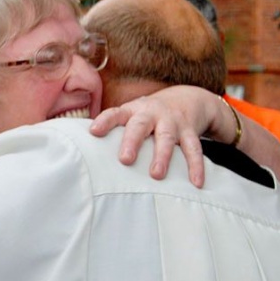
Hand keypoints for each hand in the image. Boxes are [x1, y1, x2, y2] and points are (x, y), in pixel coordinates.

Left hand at [90, 86, 218, 187]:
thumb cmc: (148, 115)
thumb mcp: (131, 115)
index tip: (93, 132)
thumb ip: (113, 130)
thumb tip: (82, 151)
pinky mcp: (189, 131)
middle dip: (132, 141)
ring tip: (156, 175)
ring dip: (162, 156)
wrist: (188, 97)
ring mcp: (172, 121)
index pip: (115, 113)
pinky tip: (196, 183)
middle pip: (140, 125)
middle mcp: (151, 113)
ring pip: (167, 138)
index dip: (104, 121)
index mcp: (132, 110)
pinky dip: (196, 166)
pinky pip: (194, 149)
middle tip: (125, 159)